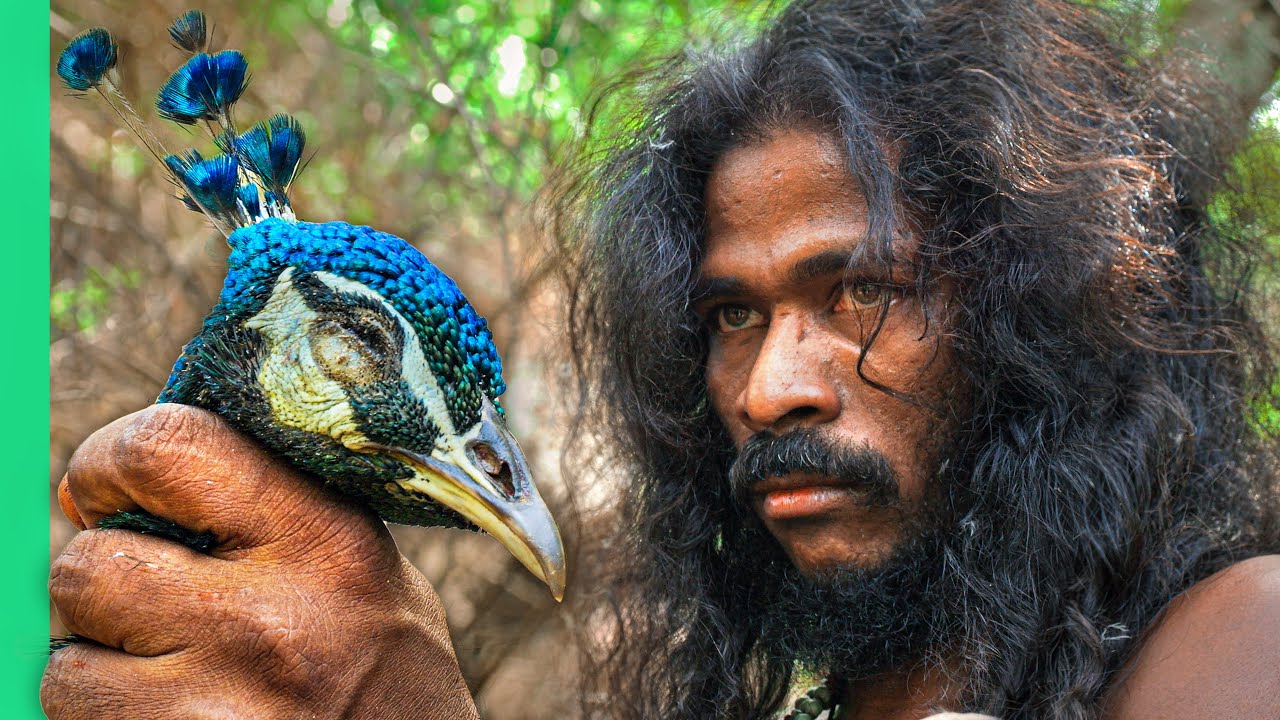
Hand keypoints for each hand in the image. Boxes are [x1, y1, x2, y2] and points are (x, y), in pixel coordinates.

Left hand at [44, 403, 477, 718]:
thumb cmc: (386, 667)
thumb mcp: (361, 560)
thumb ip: (268, 506)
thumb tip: (125, 478)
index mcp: (324, 541)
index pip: (165, 448)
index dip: (110, 461)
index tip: (116, 490)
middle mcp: (268, 620)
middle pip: (88, 561)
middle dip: (98, 575)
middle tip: (141, 593)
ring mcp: (218, 706)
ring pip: (67, 662)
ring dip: (100, 662)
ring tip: (172, 669)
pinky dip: (108, 716)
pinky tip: (176, 712)